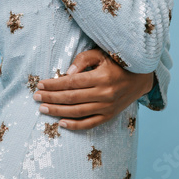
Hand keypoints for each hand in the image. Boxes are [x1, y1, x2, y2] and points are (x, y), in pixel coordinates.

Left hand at [33, 48, 154, 129]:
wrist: (141, 78)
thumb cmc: (119, 62)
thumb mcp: (103, 54)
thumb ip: (84, 59)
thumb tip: (67, 72)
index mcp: (102, 77)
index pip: (72, 82)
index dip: (54, 84)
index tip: (41, 83)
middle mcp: (105, 94)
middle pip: (71, 98)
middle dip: (51, 97)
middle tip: (36, 96)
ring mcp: (107, 107)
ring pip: (77, 112)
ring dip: (57, 111)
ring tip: (42, 108)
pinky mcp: (109, 116)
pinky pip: (90, 123)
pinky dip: (75, 125)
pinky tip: (60, 123)